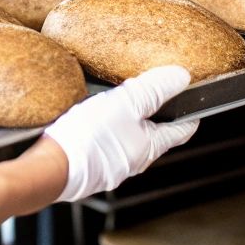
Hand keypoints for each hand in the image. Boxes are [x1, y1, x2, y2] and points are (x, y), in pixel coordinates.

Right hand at [41, 66, 198, 201]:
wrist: (49, 168)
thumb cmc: (89, 139)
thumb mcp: (126, 104)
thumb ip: (155, 89)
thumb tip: (181, 77)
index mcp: (150, 148)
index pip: (181, 130)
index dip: (190, 113)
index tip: (195, 101)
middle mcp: (134, 161)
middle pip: (154, 134)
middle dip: (156, 114)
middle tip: (154, 92)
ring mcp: (111, 165)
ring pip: (127, 138)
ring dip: (127, 120)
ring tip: (120, 99)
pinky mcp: (89, 165)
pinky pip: (105, 142)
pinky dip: (106, 127)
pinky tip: (93, 116)